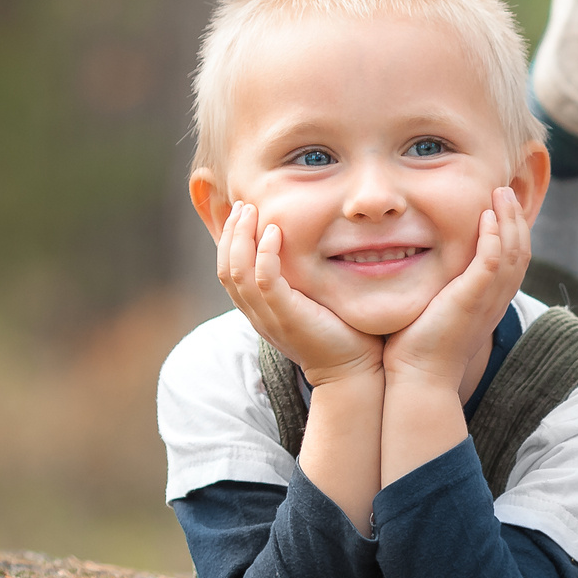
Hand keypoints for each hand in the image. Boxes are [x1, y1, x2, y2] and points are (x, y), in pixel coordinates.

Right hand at [217, 200, 381, 385]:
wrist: (352, 371)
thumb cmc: (341, 334)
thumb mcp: (313, 302)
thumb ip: (302, 280)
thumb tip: (308, 250)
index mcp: (259, 310)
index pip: (228, 271)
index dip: (229, 240)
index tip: (241, 213)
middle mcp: (257, 314)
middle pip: (225, 268)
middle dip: (230, 233)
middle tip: (242, 205)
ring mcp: (269, 317)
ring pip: (237, 272)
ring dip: (241, 237)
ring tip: (251, 210)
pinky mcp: (287, 317)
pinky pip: (264, 282)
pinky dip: (264, 254)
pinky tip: (274, 231)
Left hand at [382, 186, 529, 400]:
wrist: (420, 378)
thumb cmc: (420, 348)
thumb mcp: (438, 311)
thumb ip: (441, 289)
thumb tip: (422, 268)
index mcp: (491, 302)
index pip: (514, 260)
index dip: (511, 231)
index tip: (500, 207)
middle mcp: (496, 300)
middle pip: (521, 250)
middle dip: (516, 218)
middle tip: (505, 190)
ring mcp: (487, 300)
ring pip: (513, 252)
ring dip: (509, 219)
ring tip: (501, 193)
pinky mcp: (471, 300)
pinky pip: (492, 263)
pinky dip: (494, 238)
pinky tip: (486, 217)